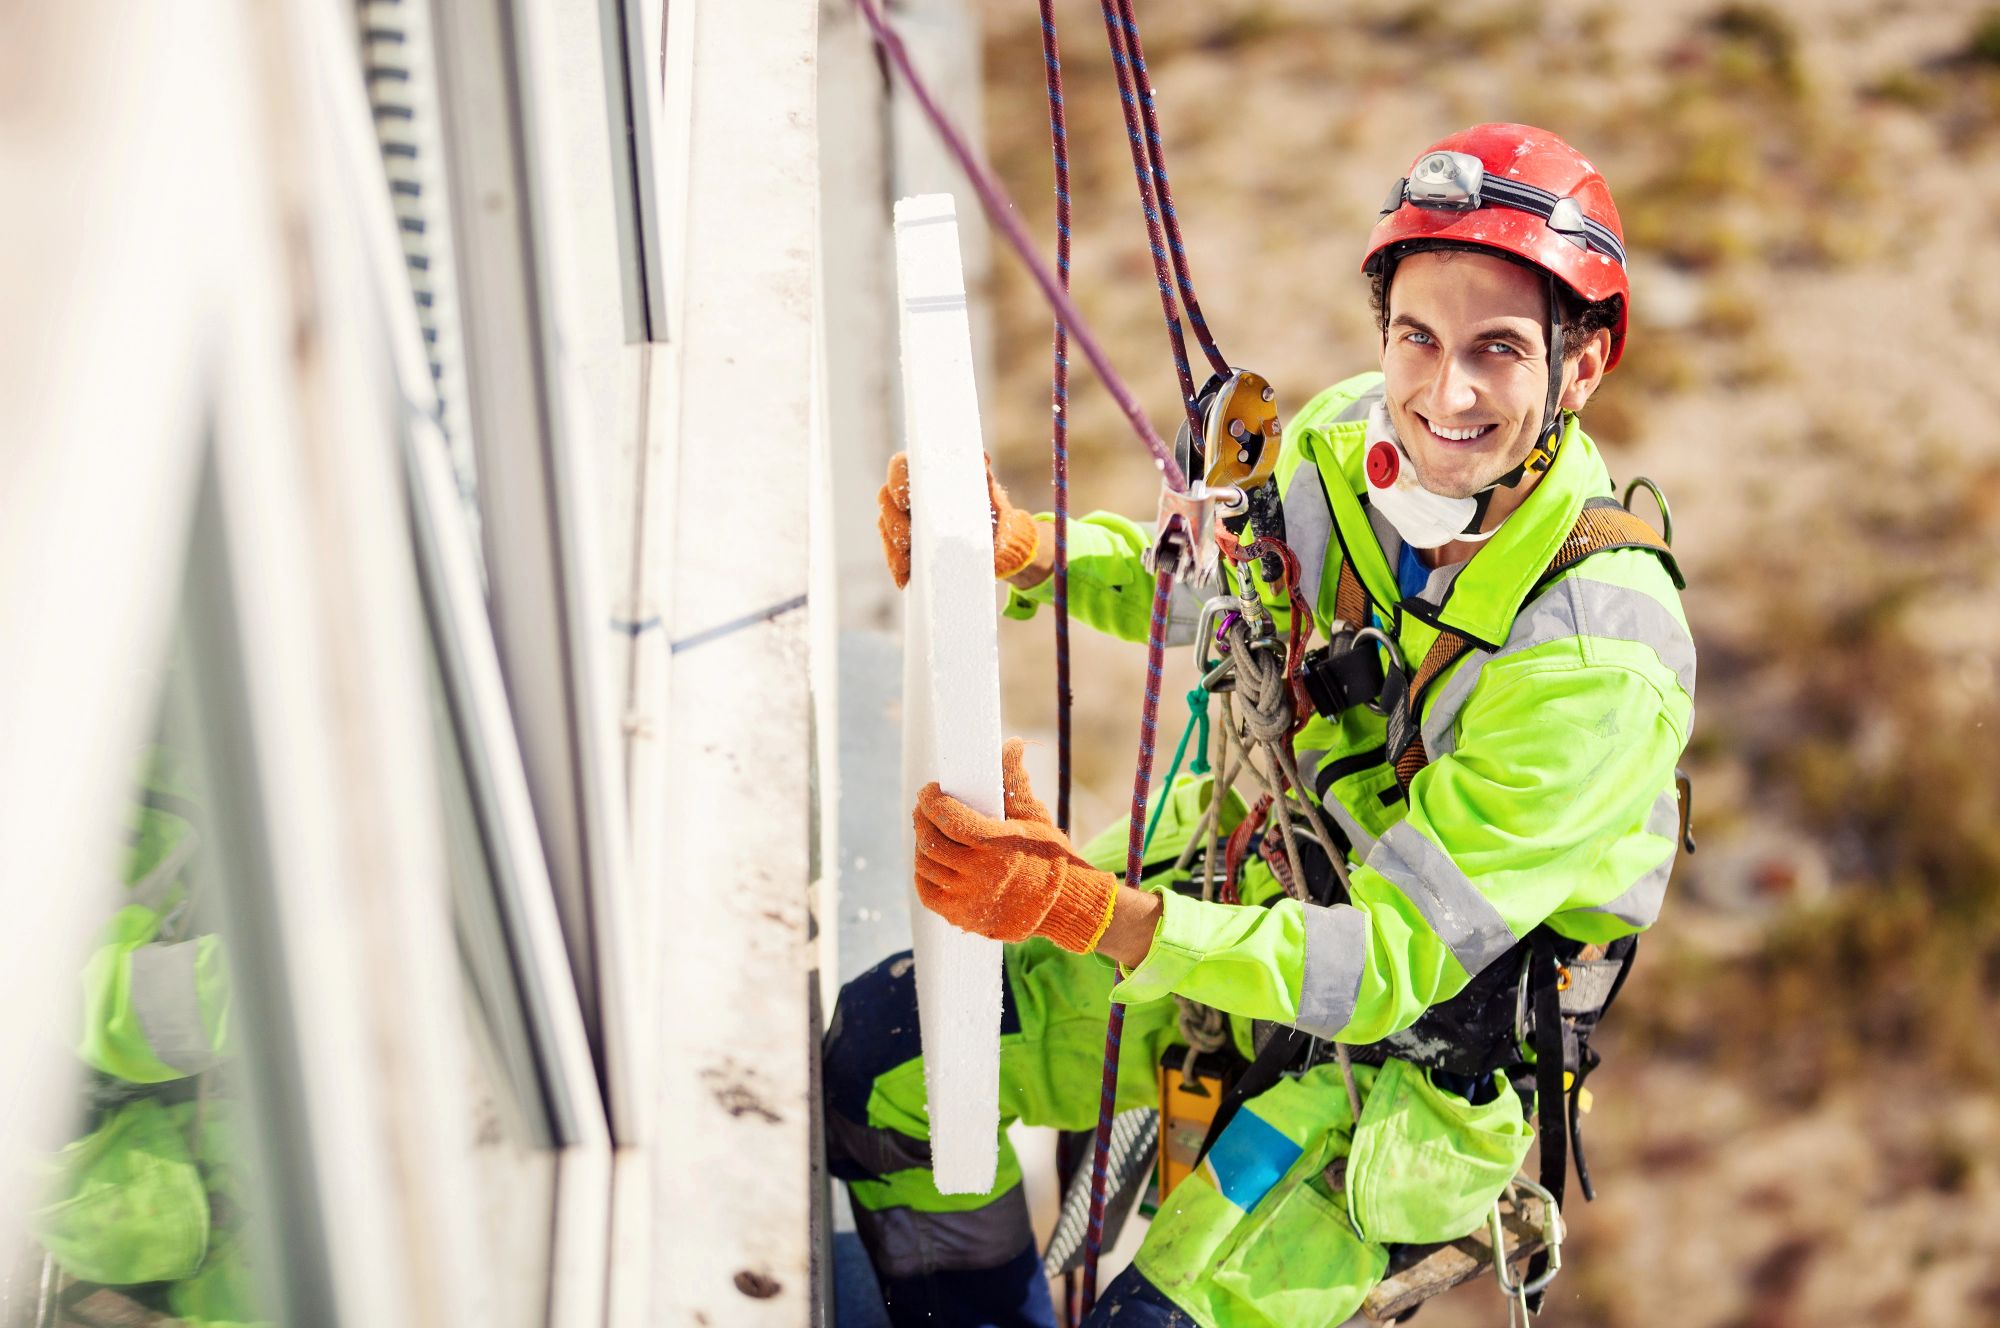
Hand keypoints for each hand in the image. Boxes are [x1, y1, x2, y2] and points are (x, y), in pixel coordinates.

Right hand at [877, 452, 1042, 589]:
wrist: (994, 538)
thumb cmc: (987, 505)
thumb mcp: (987, 489)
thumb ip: (983, 472)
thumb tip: (982, 459)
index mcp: (923, 473)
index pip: (900, 466)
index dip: (897, 480)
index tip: (905, 500)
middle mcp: (908, 493)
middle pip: (886, 499)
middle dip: (892, 521)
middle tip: (905, 538)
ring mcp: (903, 518)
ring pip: (886, 527)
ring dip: (892, 547)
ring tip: (904, 564)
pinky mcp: (905, 543)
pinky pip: (892, 552)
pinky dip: (896, 567)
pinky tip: (903, 579)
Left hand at [912, 738, 1117, 951]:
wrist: (1062, 905)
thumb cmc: (1047, 855)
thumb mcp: (1034, 817)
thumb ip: (1015, 781)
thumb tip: (1011, 743)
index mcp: (997, 843)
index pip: (948, 817)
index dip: (931, 799)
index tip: (930, 789)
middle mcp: (980, 873)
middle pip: (930, 841)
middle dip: (921, 817)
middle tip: (924, 807)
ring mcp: (968, 898)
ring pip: (925, 865)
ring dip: (921, 844)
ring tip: (928, 832)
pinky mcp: (962, 917)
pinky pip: (928, 892)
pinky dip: (924, 873)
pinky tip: (931, 860)